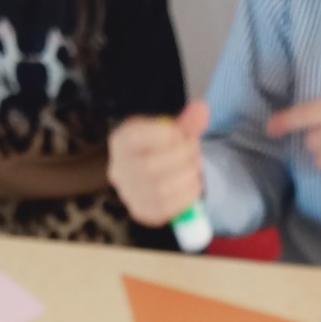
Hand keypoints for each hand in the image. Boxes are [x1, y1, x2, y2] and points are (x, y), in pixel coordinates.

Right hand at [108, 101, 209, 224]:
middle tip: (194, 154)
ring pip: (159, 191)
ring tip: (195, 170)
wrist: (155, 173)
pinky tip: (192, 186)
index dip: (166, 135)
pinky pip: (164, 210)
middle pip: (150, 167)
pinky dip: (185, 198)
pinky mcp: (141, 212)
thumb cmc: (162, 148)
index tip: (181, 135)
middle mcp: (119, 169)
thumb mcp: (172, 130)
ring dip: (187, 179)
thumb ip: (187, 122)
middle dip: (181, 159)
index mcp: (121, 141)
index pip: (136, 136)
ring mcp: (128, 194)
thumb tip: (201, 109)